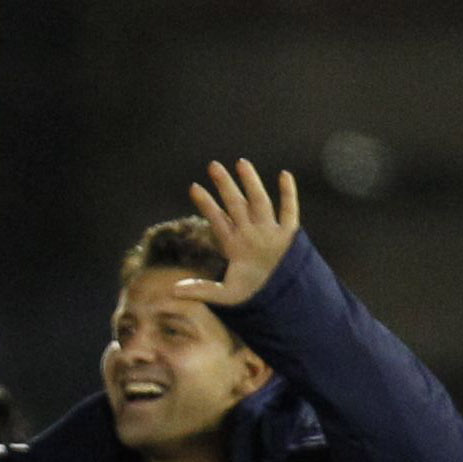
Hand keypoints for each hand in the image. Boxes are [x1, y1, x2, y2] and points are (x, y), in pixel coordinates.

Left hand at [173, 159, 301, 306]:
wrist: (280, 298)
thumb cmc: (252, 293)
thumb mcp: (224, 295)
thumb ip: (201, 290)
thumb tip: (173, 291)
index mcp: (234, 245)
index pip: (217, 219)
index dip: (206, 203)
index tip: (193, 187)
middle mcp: (250, 233)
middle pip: (236, 204)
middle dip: (225, 185)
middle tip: (212, 165)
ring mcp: (269, 232)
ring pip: (259, 201)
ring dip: (251, 183)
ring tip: (241, 162)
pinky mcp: (288, 235)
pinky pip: (289, 211)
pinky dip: (288, 194)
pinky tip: (283, 175)